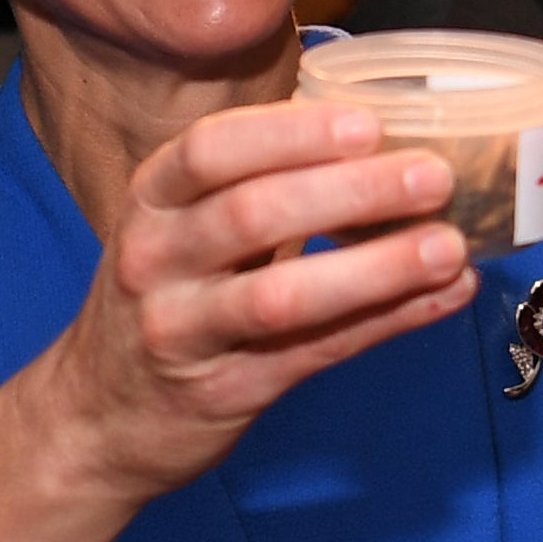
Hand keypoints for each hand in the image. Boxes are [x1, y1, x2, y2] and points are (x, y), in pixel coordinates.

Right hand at [34, 104, 475, 506]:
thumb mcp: (176, 230)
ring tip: (447, 247)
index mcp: (151, 202)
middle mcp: (156, 260)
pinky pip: (314, 353)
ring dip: (375, 267)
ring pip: (282, 295)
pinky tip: (441, 298)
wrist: (95, 418)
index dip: (293, 133)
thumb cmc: (159, 301)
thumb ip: (252, 187)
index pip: (211, 150)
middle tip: (433, 176)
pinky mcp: (222, 392)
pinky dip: (386, 322)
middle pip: (252, 214)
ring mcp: (182, 332)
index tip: (368, 122)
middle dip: (351, 191)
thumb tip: (376, 142)